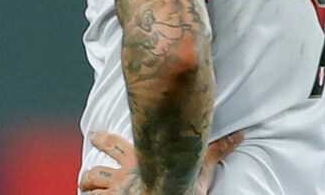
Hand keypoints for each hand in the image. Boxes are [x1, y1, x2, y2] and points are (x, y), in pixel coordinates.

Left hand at [78, 130, 243, 193]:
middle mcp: (123, 176)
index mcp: (139, 161)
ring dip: (87, 189)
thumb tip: (241, 134)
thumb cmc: (185, 181)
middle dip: (88, 172)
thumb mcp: (202, 164)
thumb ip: (219, 150)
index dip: (102, 140)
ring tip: (84, 191)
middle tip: (83, 173)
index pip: (115, 146)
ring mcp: (117, 192)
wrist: (170, 194)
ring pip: (92, 187)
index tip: (93, 136)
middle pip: (99, 170)